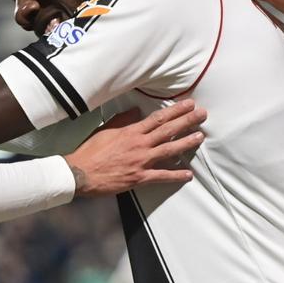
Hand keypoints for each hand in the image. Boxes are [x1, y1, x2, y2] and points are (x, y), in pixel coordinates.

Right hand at [64, 100, 206, 196]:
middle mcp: (140, 144)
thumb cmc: (90, 151)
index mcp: (131, 131)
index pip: (158, 118)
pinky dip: (176, 175)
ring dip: (186, 143)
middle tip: (202, 114)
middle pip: (168, 130)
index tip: (188, 104)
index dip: (175, 111)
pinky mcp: (140, 177)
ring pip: (169, 150)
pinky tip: (188, 174)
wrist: (81, 173)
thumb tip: (136, 111)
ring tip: (200, 137)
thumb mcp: (105, 130)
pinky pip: (162, 176)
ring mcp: (141, 161)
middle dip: (187, 121)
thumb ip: (122, 120)